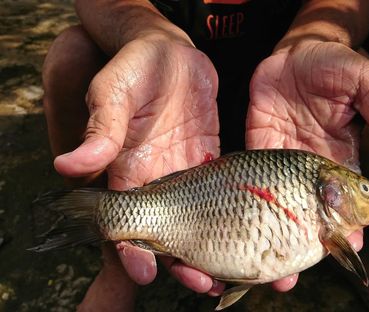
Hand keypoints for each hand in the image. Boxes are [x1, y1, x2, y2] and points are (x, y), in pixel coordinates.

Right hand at [50, 32, 225, 304]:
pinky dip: (238, 216)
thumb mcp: (112, 93)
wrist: (167, 52)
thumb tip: (67, 165)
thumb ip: (100, 130)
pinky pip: (225, 194)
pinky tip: (257, 232)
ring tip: (238, 273)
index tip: (147, 272)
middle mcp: (157, 180)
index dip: (133, 250)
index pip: (127, 222)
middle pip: (170, 234)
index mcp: (127, 171)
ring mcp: (186, 173)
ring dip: (216, 249)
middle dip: (184, 263)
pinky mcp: (211, 161)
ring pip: (201, 222)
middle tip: (207, 285)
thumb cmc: (133, 68)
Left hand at [246, 40, 368, 287]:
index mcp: (340, 159)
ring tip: (260, 266)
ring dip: (267, 234)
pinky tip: (232, 224)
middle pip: (305, 214)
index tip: (345, 251)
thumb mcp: (365, 83)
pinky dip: (242, 201)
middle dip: (300, 243)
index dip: (345, 228)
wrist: (296, 51)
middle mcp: (309, 168)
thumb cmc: (335, 63)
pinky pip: (249, 179)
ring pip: (274, 205)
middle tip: (291, 273)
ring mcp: (280, 161)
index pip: (344, 202)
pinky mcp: (257, 148)